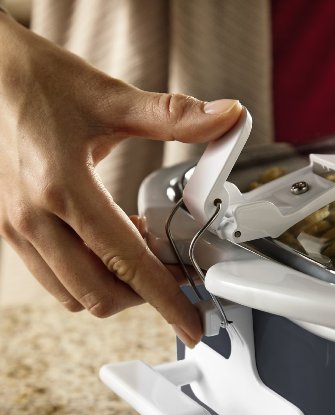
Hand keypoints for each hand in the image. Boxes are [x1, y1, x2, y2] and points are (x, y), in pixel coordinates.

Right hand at [0, 14, 242, 346]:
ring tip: (143, 255)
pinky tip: (108, 245)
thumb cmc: (37, 81)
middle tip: (175, 273)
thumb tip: (225, 118)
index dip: (166, 299)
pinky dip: (88, 274)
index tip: (190, 324)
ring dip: (115, 286)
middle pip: (98, 294)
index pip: (127, 263)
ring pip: (73, 292)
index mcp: (62, 188)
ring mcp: (16, 227)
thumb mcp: (109, 97)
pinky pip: (53, 276)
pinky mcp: (10, 227)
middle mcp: (33, 218)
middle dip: (144, 296)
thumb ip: (172, 115)